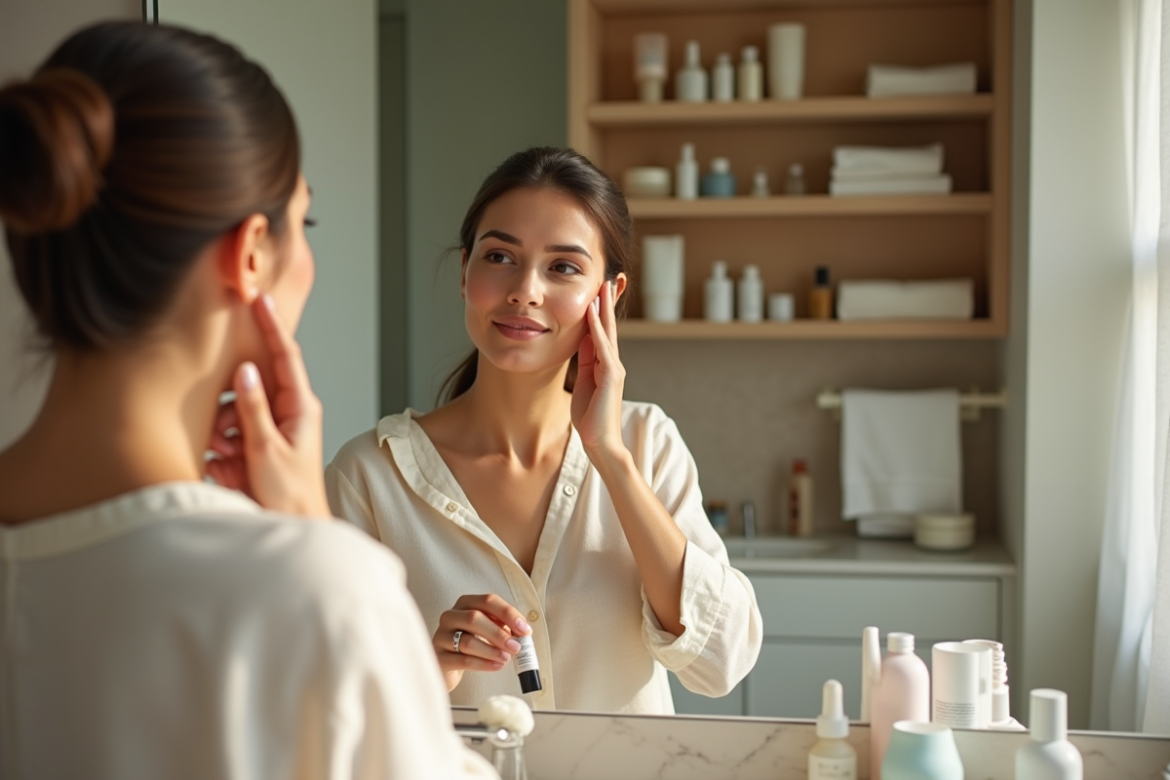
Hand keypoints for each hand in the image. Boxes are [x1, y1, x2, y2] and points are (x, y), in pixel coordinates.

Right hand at [205, 294, 330, 517]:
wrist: (292, 527)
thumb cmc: (290, 494)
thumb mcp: (267, 449)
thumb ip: (253, 409)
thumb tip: (244, 370)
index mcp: (301, 406)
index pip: (286, 356)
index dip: (272, 326)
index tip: (260, 299)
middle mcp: (287, 412)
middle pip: (253, 382)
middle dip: (231, 396)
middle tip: (227, 419)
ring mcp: (269, 428)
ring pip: (234, 409)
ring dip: (222, 427)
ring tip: (227, 453)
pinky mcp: (252, 446)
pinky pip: (227, 433)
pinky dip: (219, 446)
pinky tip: (223, 465)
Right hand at [433, 593, 531, 692]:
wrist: (449, 664)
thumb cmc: (473, 642)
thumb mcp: (488, 630)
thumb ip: (504, 627)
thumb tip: (523, 633)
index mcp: (465, 603)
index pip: (488, 601)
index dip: (508, 614)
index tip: (525, 630)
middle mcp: (450, 616)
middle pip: (474, 618)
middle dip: (499, 634)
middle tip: (516, 647)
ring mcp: (441, 636)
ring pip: (467, 641)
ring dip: (491, 651)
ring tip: (506, 659)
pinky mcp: (439, 657)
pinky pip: (462, 660)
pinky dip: (483, 664)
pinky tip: (496, 666)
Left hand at [571, 280, 627, 464]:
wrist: (600, 443)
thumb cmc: (590, 417)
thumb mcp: (583, 382)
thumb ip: (586, 362)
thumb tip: (583, 340)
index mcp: (605, 364)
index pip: (601, 332)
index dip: (598, 311)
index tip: (596, 291)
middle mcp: (613, 363)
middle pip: (608, 327)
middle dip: (606, 303)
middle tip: (605, 278)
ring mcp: (614, 369)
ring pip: (607, 333)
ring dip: (603, 309)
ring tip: (601, 288)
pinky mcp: (611, 377)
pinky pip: (603, 347)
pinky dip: (597, 329)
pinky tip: (592, 314)